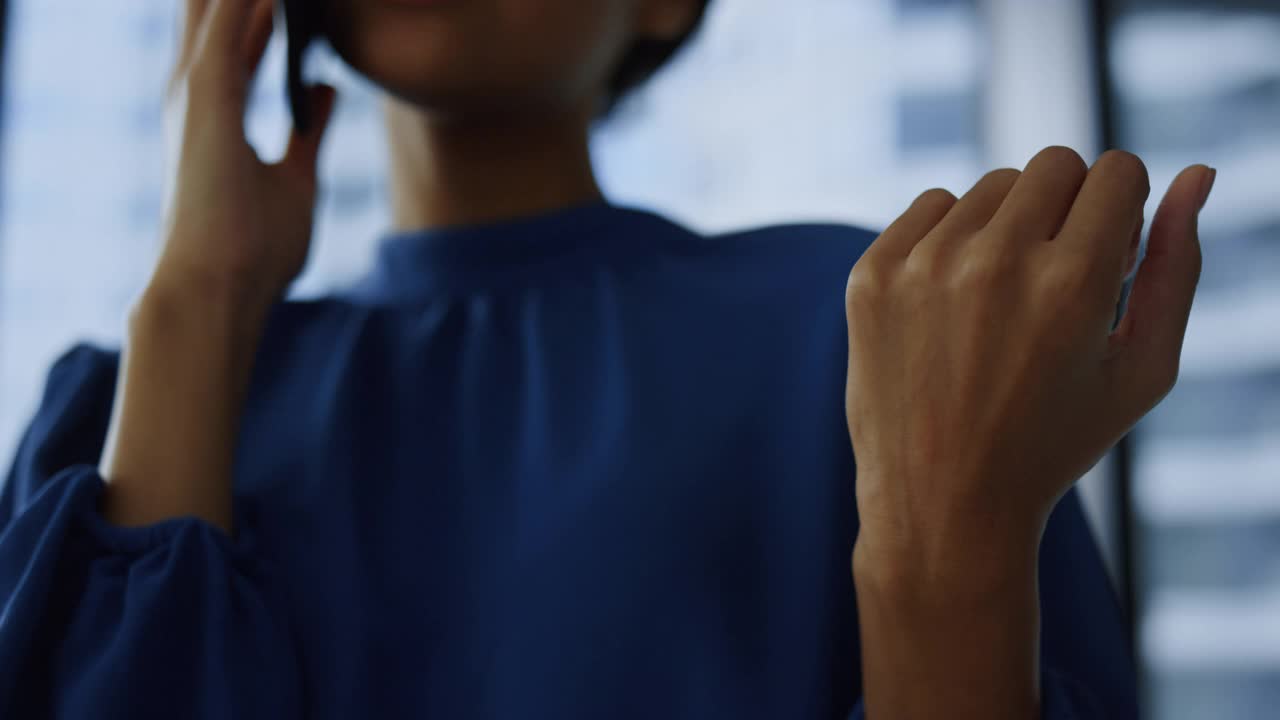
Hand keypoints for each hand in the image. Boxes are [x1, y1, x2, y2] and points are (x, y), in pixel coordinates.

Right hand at [156, 0, 337, 314]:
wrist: (220, 293)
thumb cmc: (253, 248)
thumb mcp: (296, 177)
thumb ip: (307, 130)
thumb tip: (321, 88)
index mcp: (217, 107)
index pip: (238, 28)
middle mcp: (197, 91)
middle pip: (217, 4)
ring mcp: (195, 94)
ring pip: (215, 5)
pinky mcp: (204, 105)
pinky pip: (225, 30)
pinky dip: (246, 1)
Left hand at [844, 147, 1213, 571]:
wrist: (942, 504)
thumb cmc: (1055, 440)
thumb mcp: (1142, 368)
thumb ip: (1178, 264)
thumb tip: (1198, 172)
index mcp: (1072, 283)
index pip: (1117, 171)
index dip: (1124, 210)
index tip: (1108, 257)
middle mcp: (994, 262)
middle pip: (1055, 166)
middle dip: (1071, 210)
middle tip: (1058, 280)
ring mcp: (923, 266)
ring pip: (992, 185)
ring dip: (1009, 225)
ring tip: (1003, 304)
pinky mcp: (872, 274)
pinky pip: (931, 206)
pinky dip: (952, 240)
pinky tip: (954, 304)